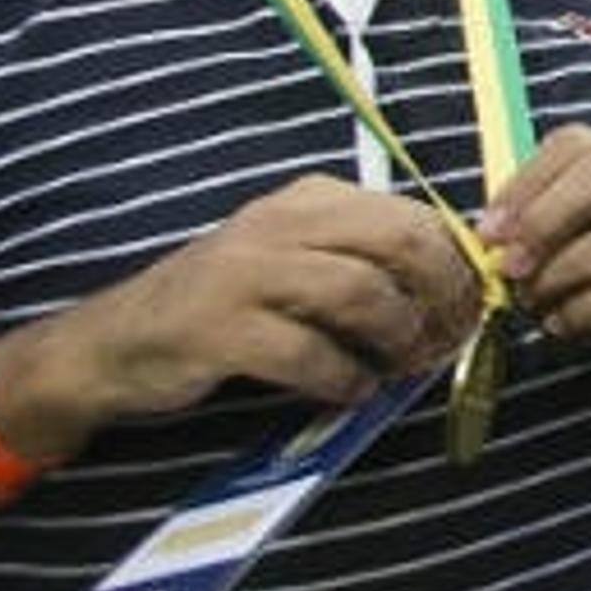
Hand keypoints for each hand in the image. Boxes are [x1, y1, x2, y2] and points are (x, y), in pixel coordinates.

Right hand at [9, 178, 490, 443]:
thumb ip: (366, 262)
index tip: (472, 311)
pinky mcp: (219, 328)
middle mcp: (279, 223)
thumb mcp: (297, 260)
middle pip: (399, 243)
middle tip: (446, 342)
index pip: (415, 215)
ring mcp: (245, 273)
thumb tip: (458, 292)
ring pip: (360, 292)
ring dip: (397, 339)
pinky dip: (344, 378)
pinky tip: (350, 391)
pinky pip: (307, 352)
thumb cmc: (227, 304)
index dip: (458, 267)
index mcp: (311, 199)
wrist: (119, 341)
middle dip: (441, 298)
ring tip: (399, 369)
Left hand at [478, 126, 590, 391]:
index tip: (488, 234)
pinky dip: (590, 309)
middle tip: (510, 267)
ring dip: (565, 273)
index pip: (574, 147)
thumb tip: (488, 239)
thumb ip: (532, 227)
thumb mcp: (568, 242)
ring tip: (534, 301)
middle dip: (548, 220)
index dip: (526, 185)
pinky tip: (563, 323)